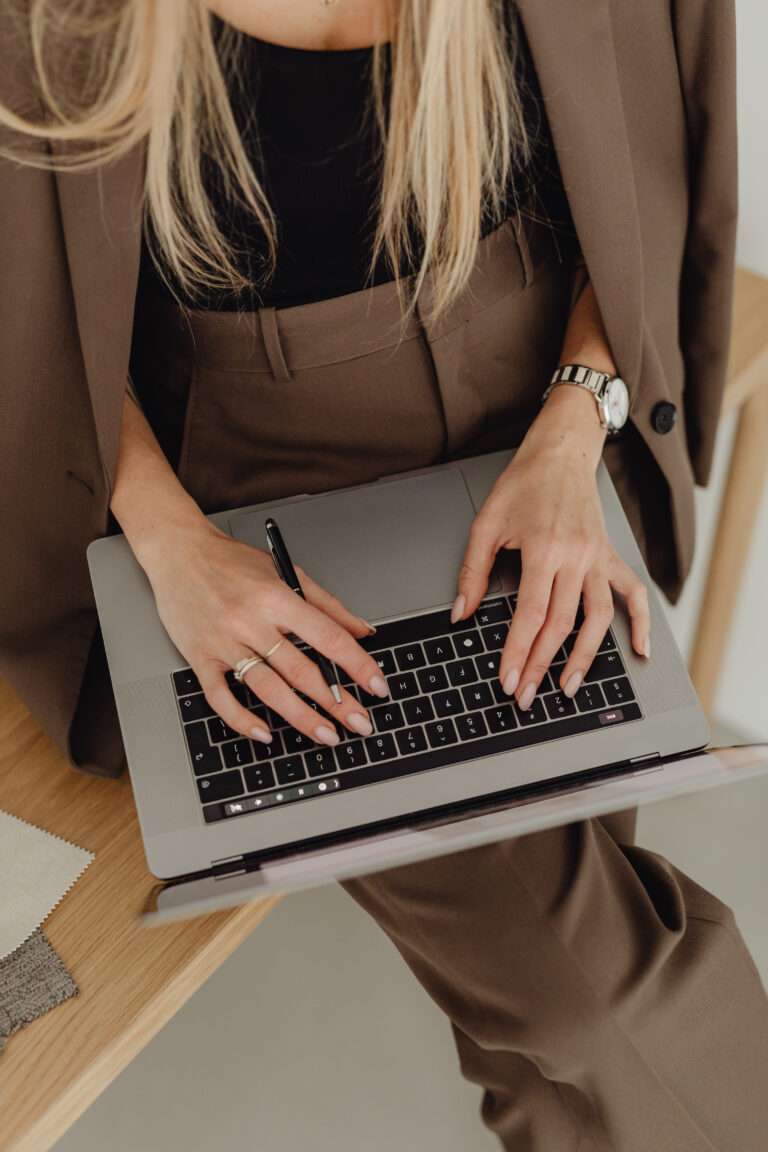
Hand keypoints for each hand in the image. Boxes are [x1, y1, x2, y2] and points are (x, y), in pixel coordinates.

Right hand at [140, 519, 389, 747]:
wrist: (178, 552)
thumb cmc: (230, 561)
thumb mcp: (285, 572)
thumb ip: (326, 604)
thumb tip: (362, 630)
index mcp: (276, 597)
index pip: (327, 636)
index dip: (356, 664)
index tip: (377, 685)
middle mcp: (250, 620)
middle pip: (301, 670)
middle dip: (336, 702)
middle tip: (360, 723)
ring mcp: (223, 641)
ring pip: (267, 688)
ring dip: (300, 717)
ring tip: (326, 734)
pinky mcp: (199, 657)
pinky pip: (220, 696)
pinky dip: (242, 719)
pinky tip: (265, 733)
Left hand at [451, 394, 650, 711]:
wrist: (561, 452)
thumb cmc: (523, 483)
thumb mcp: (486, 523)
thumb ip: (473, 572)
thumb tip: (460, 614)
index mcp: (543, 549)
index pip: (531, 614)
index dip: (518, 652)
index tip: (509, 679)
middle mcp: (576, 556)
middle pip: (562, 624)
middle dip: (542, 665)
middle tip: (526, 696)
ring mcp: (598, 557)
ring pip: (600, 617)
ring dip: (586, 657)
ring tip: (569, 687)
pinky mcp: (611, 555)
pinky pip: (632, 592)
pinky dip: (641, 622)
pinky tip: (639, 650)